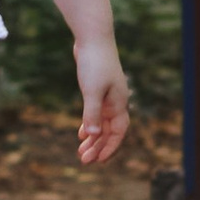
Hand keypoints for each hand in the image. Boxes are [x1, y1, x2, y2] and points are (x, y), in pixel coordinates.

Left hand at [75, 44, 130, 166]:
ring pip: (102, 124)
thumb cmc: (94, 62)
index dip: (110, 148)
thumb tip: (94, 135)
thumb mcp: (92, 90)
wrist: (93, 38)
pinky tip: (82, 133)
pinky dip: (90, 124)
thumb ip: (92, 113)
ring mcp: (107, 96)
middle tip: (84, 161)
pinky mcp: (97, 89)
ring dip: (93, 138)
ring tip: (81, 152)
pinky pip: (95, 113)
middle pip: (109, 131)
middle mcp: (115, 102)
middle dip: (98, 147)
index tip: (98, 161)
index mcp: (118, 103)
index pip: (118, 133)